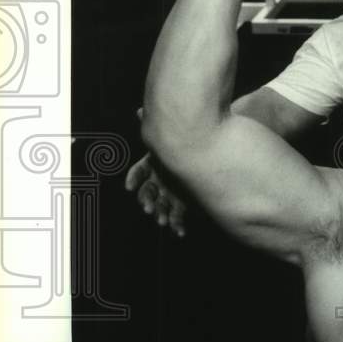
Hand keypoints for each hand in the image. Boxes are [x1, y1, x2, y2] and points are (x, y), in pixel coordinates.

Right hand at [125, 109, 186, 236]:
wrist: (213, 148)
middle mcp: (160, 178)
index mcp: (156, 163)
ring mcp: (171, 190)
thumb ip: (160, 123)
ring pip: (162, 204)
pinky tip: (180, 231)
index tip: (129, 186)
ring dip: (160, 213)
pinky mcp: (184, 199)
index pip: (140, 170)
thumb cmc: (191, 139)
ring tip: (161, 221)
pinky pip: (179, 212)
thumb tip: (140, 111)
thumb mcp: (176, 130)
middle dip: (147, 200)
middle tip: (148, 208)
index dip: (134, 177)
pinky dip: (178, 222)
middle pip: (149, 191)